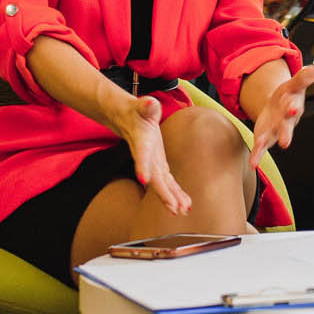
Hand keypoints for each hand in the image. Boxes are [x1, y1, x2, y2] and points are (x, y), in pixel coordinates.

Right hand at [120, 95, 191, 216]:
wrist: (128, 120)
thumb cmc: (136, 112)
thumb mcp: (142, 106)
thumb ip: (146, 106)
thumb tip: (149, 103)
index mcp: (141, 142)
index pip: (141, 155)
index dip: (142, 167)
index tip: (144, 179)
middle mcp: (146, 157)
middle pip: (153, 177)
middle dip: (163, 193)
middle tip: (173, 208)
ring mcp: (153, 164)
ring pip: (161, 184)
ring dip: (172, 198)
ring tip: (183, 210)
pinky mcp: (159, 166)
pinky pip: (168, 183)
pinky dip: (176, 194)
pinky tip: (185, 205)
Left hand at [249, 64, 313, 164]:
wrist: (277, 108)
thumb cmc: (286, 96)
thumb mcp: (292, 85)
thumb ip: (303, 78)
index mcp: (291, 106)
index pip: (293, 106)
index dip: (292, 107)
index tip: (293, 108)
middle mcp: (284, 121)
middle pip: (285, 128)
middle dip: (285, 134)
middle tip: (285, 142)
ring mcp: (274, 131)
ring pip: (272, 139)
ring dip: (268, 144)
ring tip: (261, 151)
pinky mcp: (265, 137)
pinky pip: (260, 149)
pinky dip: (257, 157)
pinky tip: (253, 165)